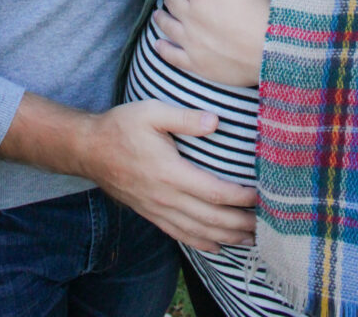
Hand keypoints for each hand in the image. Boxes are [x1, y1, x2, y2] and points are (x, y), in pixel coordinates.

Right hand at [83, 100, 256, 251]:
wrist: (90, 150)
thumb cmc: (122, 127)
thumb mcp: (151, 111)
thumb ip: (184, 117)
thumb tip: (216, 121)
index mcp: (170, 173)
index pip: (214, 192)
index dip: (240, 198)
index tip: (261, 195)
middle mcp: (166, 197)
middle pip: (211, 219)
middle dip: (241, 224)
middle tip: (267, 224)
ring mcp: (158, 210)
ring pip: (198, 232)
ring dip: (227, 237)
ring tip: (251, 239)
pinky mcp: (151, 214)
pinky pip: (180, 235)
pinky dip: (202, 243)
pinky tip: (218, 246)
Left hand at [154, 0, 270, 85]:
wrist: (273, 49)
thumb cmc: (262, 11)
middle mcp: (191, 17)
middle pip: (173, 2)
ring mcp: (191, 42)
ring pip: (168, 27)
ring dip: (160, 18)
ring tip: (157, 14)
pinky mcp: (196, 63)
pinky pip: (173, 56)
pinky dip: (162, 49)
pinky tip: (158, 44)